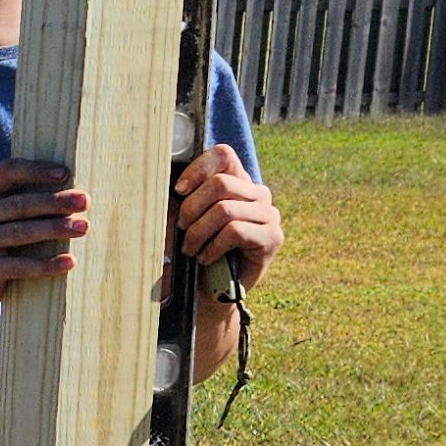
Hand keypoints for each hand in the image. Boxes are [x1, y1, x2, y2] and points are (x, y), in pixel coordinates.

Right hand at [0, 160, 87, 308]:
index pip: (8, 172)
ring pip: (20, 233)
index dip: (36, 170)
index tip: (65, 174)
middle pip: (18, 204)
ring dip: (55, 229)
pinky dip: (46, 264)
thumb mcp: (8, 216)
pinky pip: (19, 266)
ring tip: (83, 228)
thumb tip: (77, 192)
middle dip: (54, 202)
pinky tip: (69, 261)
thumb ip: (29, 200)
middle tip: (84, 201)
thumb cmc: (4, 240)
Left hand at [175, 143, 281, 286]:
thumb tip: (173, 188)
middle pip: (220, 183)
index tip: (178, 191)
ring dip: (198, 232)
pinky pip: (235, 232)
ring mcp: (269, 215)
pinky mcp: (272, 237)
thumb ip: (185, 198)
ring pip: (225, 209)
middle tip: (180, 230)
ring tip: (190, 249)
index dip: (198, 168)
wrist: (211, 290)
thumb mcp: (187, 219)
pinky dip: (213, 246)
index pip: (223, 155)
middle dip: (191, 208)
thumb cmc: (196, 249)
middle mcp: (257, 194)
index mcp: (238, 181)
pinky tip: (205, 258)